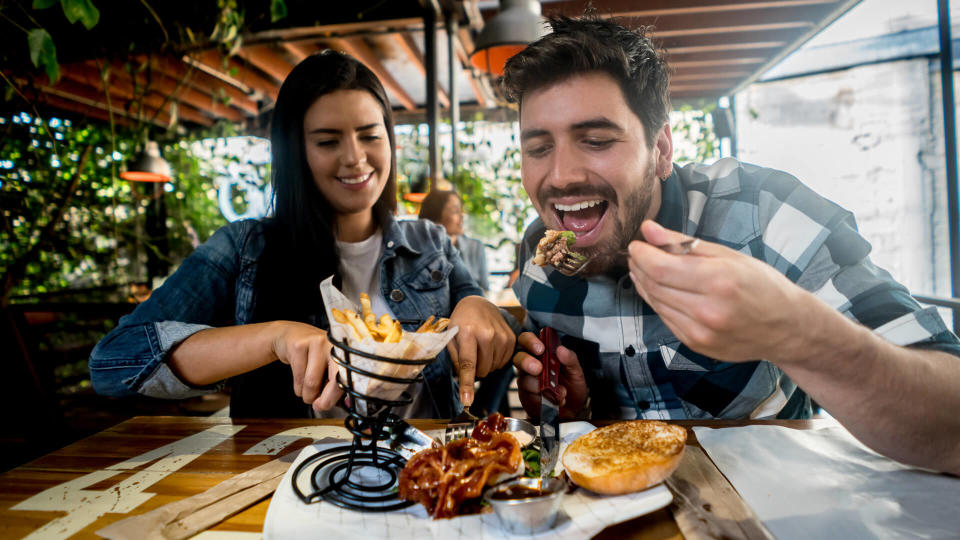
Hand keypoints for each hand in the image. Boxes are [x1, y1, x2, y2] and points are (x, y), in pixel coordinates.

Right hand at [271, 321, 342, 411]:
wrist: (289, 336)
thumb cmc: (312, 356)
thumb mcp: (327, 366)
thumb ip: (335, 384)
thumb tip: (340, 404)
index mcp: (345, 351)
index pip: (350, 377)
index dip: (343, 395)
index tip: (335, 405)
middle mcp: (334, 345)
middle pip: (335, 380)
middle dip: (326, 399)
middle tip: (319, 406)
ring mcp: (316, 343)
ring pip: (312, 383)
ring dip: (308, 395)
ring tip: (307, 392)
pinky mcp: (299, 346)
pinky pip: (299, 379)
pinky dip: (298, 389)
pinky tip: (299, 383)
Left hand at [447, 295, 515, 406]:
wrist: (478, 304)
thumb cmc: (461, 322)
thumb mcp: (451, 337)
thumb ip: (455, 359)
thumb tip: (463, 382)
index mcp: (468, 333)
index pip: (468, 364)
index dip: (467, 384)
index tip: (467, 401)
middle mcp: (487, 334)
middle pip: (482, 370)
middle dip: (475, 370)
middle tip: (470, 355)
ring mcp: (502, 336)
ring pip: (493, 368)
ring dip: (485, 364)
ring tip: (480, 347)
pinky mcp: (511, 338)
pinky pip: (503, 362)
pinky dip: (494, 360)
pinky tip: (490, 347)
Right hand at [512, 331, 588, 418]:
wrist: (571, 412)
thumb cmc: (571, 388)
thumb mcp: (576, 373)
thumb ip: (570, 360)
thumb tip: (561, 349)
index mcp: (542, 354)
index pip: (528, 340)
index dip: (530, 341)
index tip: (540, 348)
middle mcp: (531, 365)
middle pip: (519, 357)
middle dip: (527, 362)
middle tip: (539, 369)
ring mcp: (526, 381)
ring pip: (524, 379)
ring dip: (543, 387)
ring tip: (561, 392)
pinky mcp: (526, 396)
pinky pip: (529, 395)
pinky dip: (544, 398)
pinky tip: (555, 400)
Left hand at [628, 220, 810, 363]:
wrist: (787, 328)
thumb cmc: (762, 285)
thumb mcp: (728, 255)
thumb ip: (684, 243)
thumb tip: (649, 230)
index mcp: (719, 281)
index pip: (661, 268)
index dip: (642, 255)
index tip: (637, 244)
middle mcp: (708, 310)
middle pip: (655, 286)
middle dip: (640, 267)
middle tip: (638, 254)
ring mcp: (701, 332)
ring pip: (656, 303)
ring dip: (644, 284)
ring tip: (645, 268)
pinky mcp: (697, 345)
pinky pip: (666, 319)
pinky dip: (658, 302)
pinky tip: (659, 289)